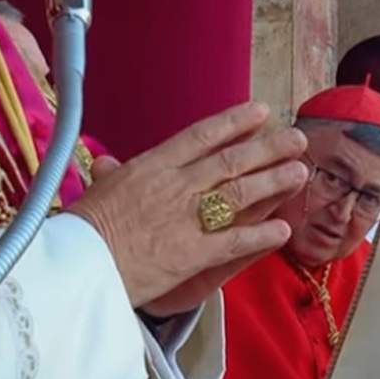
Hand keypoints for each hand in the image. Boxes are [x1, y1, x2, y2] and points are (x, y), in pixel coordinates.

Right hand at [68, 102, 308, 313]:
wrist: (78, 266)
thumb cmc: (82, 229)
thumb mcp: (96, 192)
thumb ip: (112, 176)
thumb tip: (107, 164)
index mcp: (152, 166)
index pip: (201, 136)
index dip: (235, 123)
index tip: (261, 112)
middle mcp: (176, 186)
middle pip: (231, 161)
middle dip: (268, 148)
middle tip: (296, 138)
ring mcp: (187, 218)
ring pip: (240, 194)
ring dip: (273, 182)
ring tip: (300, 172)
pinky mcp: (193, 253)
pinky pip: (236, 241)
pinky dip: (262, 234)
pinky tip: (284, 229)